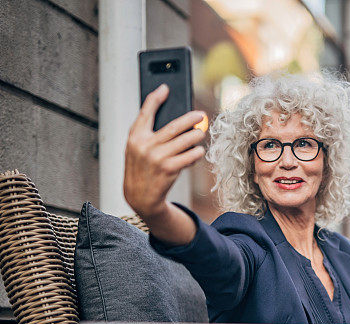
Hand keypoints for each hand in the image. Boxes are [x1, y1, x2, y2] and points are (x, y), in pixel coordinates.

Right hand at [123, 84, 205, 219]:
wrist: (139, 195)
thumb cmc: (141, 168)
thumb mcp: (136, 148)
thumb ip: (148, 132)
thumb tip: (172, 118)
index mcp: (135, 136)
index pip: (145, 112)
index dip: (155, 98)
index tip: (166, 88)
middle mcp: (145, 145)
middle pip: (174, 126)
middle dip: (191, 119)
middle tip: (201, 115)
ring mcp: (158, 157)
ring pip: (186, 141)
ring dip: (197, 136)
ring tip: (201, 134)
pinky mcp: (169, 169)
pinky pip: (190, 156)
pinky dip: (196, 153)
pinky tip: (198, 152)